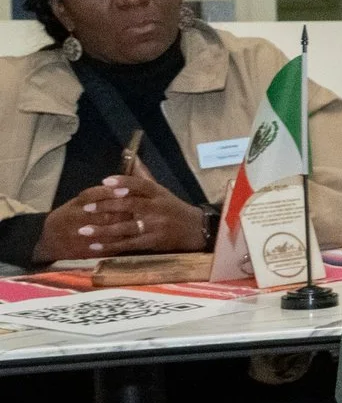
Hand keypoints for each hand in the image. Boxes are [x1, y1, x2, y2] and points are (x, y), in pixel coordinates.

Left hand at [33, 168, 213, 262]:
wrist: (196, 230)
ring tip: (84, 230)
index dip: (123, 181)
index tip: (104, 181)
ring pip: (127, 227)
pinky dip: (111, 246)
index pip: (141, 184)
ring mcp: (156, 226)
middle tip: (87, 208)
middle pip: (131, 205)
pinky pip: (129, 244)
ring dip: (104, 229)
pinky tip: (95, 247)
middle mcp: (158, 208)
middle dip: (107, 206)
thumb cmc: (173, 208)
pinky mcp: (154, 242)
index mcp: (159, 193)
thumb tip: (131, 156)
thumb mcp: (162, 191)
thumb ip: (143, 177)